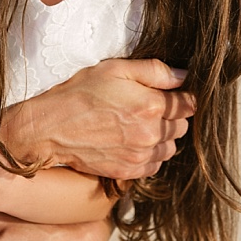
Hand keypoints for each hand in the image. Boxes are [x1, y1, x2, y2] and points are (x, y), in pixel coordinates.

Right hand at [8, 58, 193, 178]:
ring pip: (170, 147)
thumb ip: (153, 70)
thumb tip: (184, 76)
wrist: (50, 128)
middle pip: (182, 126)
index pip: (190, 104)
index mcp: (151, 105)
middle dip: (170, 117)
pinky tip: (129, 142)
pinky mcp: (130, 171)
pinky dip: (148, 154)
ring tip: (136, 126)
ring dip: (161, 138)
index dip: (181, 97)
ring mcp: (141, 155)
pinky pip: (155, 164)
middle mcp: (151, 133)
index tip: (169, 95)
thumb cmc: (78, 94)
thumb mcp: (113, 69)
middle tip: (145, 108)